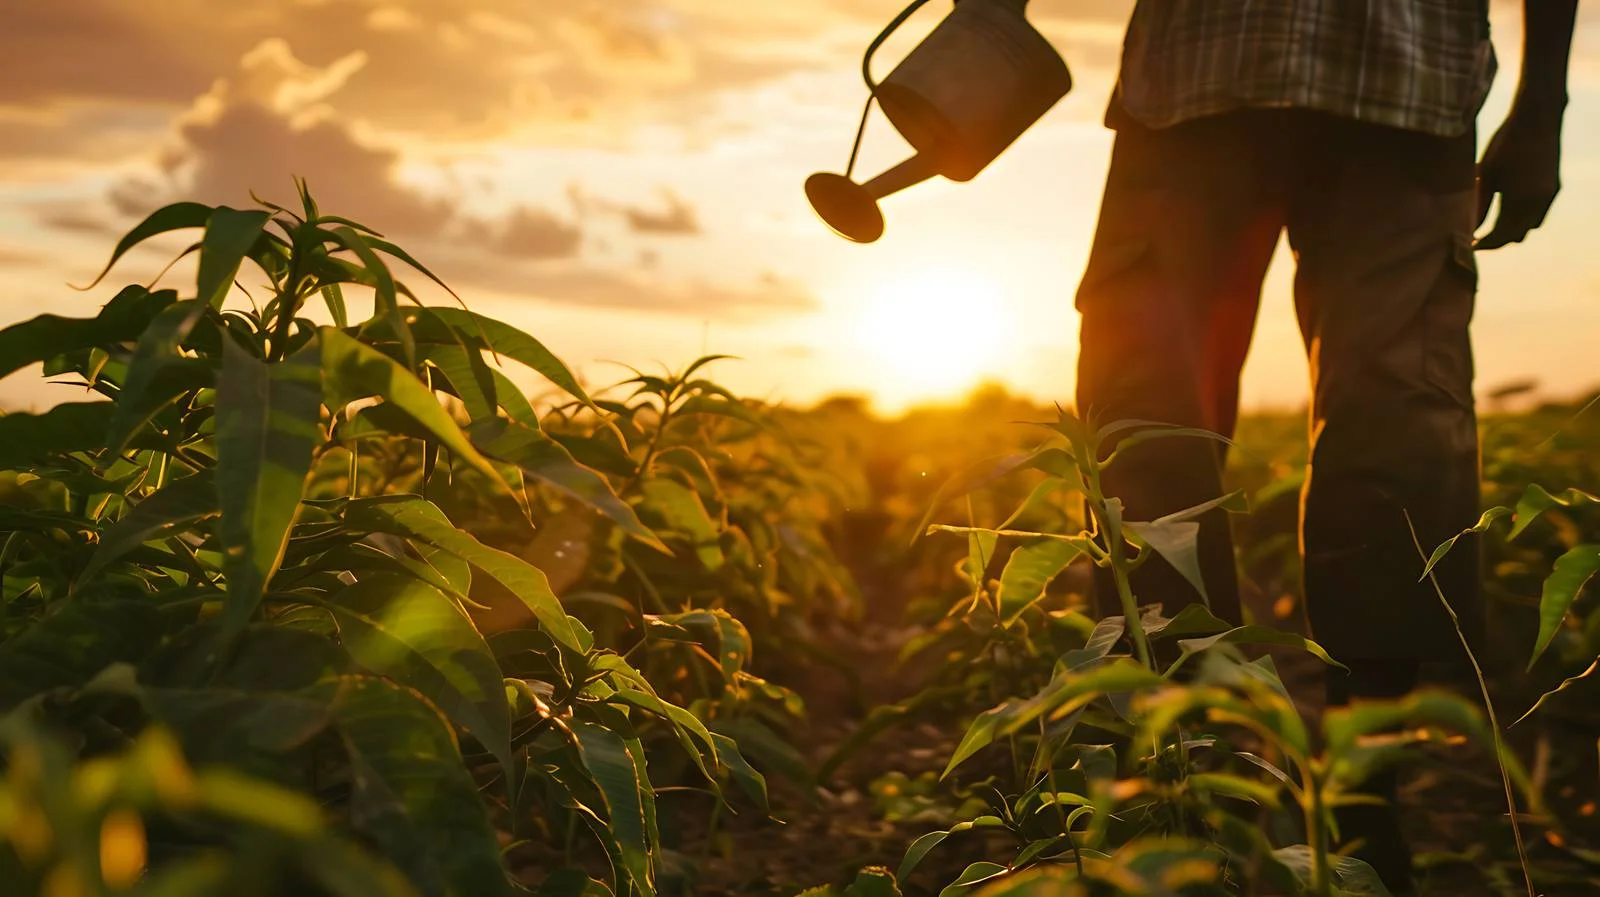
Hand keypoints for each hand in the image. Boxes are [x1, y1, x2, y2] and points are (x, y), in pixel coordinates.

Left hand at [1475, 104, 1563, 249]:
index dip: (1485, 244)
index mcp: (1519, 200)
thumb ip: (1478, 204)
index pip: (1501, 235)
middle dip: (1496, 241)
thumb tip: (1471, 229)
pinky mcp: (1554, 188)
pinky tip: (1509, 213)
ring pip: (1530, 227)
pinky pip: (1539, 215)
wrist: (1537, 120)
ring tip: (1491, 228)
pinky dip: (1524, 220)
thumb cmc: (1504, 144)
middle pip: (1515, 235)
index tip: (1470, 245)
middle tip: (1478, 240)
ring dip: (1511, 231)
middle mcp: (1538, 202)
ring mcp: (1549, 195)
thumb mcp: (1485, 174)